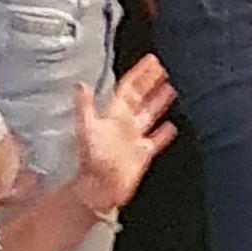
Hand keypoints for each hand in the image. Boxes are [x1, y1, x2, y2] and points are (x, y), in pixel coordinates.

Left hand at [70, 56, 177, 216]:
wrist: (99, 189)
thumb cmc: (91, 160)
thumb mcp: (87, 129)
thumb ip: (85, 106)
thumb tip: (80, 85)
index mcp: (114, 114)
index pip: (130, 88)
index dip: (140, 73)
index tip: (151, 61)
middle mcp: (125, 123)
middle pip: (141, 97)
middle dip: (152, 82)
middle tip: (163, 68)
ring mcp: (135, 138)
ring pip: (151, 114)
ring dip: (160, 101)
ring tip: (171, 88)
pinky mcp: (143, 153)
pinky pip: (156, 139)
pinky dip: (165, 132)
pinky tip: (172, 125)